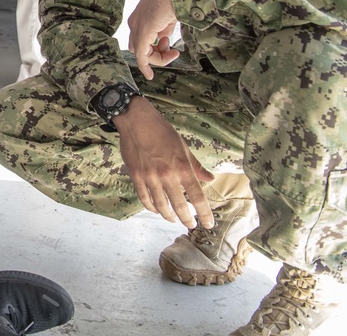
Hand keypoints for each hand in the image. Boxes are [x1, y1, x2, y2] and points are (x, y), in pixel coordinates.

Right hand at [114, 97, 214, 228]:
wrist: (137, 121)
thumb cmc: (163, 132)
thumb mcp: (184, 147)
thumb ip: (196, 166)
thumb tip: (210, 179)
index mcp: (182, 168)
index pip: (197, 197)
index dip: (204, 213)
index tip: (209, 224)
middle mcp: (167, 176)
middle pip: (179, 205)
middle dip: (186, 219)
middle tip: (191, 225)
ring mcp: (150, 177)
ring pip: (160, 205)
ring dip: (168, 215)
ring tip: (173, 219)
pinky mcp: (136, 176)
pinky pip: (144, 198)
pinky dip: (151, 207)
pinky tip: (156, 209)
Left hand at [127, 0, 180, 79]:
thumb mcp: (167, 16)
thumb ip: (163, 29)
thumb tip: (163, 40)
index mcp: (138, 17)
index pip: (140, 39)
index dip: (155, 48)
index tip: (169, 48)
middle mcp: (134, 23)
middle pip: (138, 47)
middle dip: (155, 53)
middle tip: (172, 51)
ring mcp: (137, 28)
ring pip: (141, 53)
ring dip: (158, 58)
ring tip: (174, 51)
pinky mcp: (143, 33)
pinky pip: (141, 56)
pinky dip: (145, 66)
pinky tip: (150, 75)